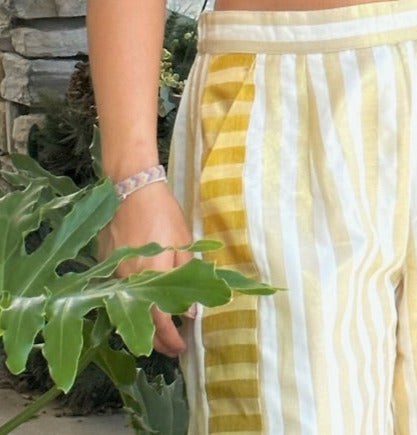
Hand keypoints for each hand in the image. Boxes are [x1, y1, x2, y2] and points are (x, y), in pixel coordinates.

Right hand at [99, 182, 194, 355]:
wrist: (131, 188)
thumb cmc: (162, 213)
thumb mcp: (182, 241)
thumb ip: (187, 275)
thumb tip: (191, 311)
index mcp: (151, 277)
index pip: (160, 322)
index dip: (171, 340)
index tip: (182, 348)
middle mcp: (128, 282)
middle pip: (141, 322)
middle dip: (157, 340)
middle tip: (172, 347)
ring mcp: (113, 274)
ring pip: (128, 309)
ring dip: (144, 323)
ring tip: (160, 329)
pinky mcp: (104, 264)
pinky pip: (118, 292)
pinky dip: (131, 303)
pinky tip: (143, 303)